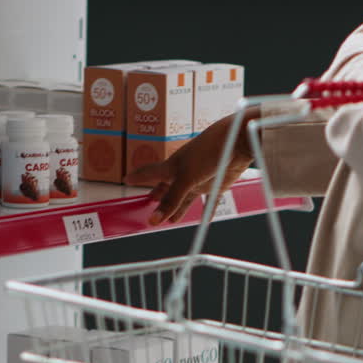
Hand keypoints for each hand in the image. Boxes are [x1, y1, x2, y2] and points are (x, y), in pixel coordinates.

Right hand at [126, 107, 259, 224]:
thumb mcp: (186, 178)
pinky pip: (211, 202)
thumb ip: (171, 200)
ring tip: (172, 219)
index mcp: (172, 166)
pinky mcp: (217, 184)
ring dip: (179, 208)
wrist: (236, 141)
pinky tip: (205, 221)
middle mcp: (184, 173)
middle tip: (150, 200)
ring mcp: (200, 179)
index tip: (126, 179)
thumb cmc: (208, 151)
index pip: (150, 172)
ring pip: (187, 197)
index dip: (138, 176)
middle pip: (168, 187)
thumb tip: (154, 219)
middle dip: (159, 194)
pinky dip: (208, 212)